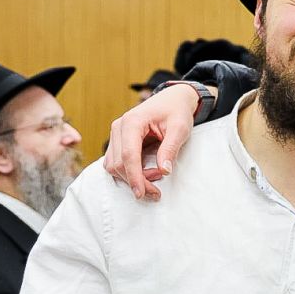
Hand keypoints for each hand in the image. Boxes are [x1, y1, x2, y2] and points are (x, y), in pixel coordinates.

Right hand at [103, 83, 200, 200]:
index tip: (142, 193)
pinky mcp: (118, 141)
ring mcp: (116, 134)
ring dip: (131, 178)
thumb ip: (170, 148)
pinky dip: (128, 172)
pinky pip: (115, 162)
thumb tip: (163, 170)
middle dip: (136, 180)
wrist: (172, 100)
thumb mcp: (180, 128)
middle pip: (118, 163)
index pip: (128, 154)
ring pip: (113, 165)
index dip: (134, 176)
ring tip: (155, 178)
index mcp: (132, 121)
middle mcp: (119, 127)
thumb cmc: (176, 112)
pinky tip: (146, 173)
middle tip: (157, 191)